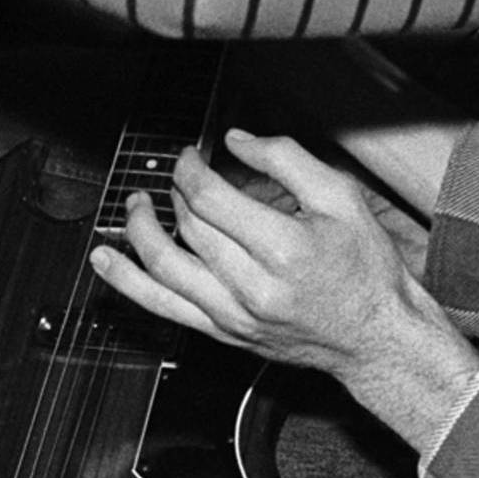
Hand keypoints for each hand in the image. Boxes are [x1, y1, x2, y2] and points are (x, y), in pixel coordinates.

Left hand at [89, 129, 478, 447]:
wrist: (375, 337)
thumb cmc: (364, 268)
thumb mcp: (341, 198)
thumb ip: (286, 159)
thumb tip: (235, 140)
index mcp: (284, 248)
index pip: (211, 199)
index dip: (189, 170)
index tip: (188, 156)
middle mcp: (253, 287)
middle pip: (189, 228)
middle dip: (177, 192)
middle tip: (182, 175)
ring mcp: (233, 316)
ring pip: (164, 267)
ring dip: (140, 229)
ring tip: (135, 204)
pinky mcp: (223, 334)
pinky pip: (162, 307)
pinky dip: (127, 282)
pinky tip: (104, 260)